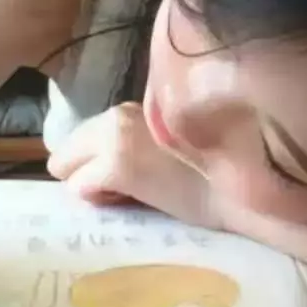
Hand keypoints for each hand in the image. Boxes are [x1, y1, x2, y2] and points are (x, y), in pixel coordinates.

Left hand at [46, 103, 218, 227]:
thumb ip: (133, 142)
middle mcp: (119, 113)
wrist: (240, 192)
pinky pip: (79, 187)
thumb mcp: (167, 145)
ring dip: (92, 185)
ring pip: (66, 167)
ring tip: (134, 194)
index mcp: (133, 106)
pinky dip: (99, 200)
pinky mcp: (116, 164)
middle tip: (128, 188)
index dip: (99, 161)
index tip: (130, 176)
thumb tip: (97, 164)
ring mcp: (115, 136)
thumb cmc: (214, 176)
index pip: (85, 135)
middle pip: (66, 149)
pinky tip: (134, 200)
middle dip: (87, 171)